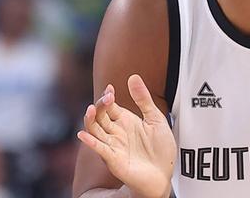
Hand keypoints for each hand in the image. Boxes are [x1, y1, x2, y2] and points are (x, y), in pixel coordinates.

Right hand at [77, 74, 176, 197]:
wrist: (165, 174)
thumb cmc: (160, 149)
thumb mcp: (156, 119)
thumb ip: (144, 99)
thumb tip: (133, 76)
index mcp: (125, 121)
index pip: (109, 106)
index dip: (107, 96)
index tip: (110, 88)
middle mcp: (116, 132)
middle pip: (100, 116)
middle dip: (100, 106)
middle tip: (107, 98)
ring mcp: (113, 145)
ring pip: (95, 130)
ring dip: (90, 121)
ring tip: (90, 110)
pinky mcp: (114, 160)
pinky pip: (99, 149)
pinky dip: (91, 142)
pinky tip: (84, 135)